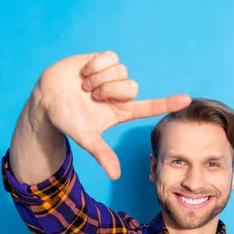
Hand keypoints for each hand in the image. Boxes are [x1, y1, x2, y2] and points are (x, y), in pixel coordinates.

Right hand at [39, 51, 190, 178]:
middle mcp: (120, 93)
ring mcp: (112, 76)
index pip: (149, 107)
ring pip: (121, 71)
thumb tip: (116, 176)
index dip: (167, 103)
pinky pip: (110, 57)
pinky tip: (83, 72)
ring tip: (84, 86)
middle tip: (92, 96)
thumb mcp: (85, 137)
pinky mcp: (102, 60)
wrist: (46, 99)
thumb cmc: (66, 120)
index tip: (187, 100)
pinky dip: (95, 65)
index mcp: (121, 111)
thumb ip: (102, 154)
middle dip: (110, 90)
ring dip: (100, 78)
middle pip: (132, 86)